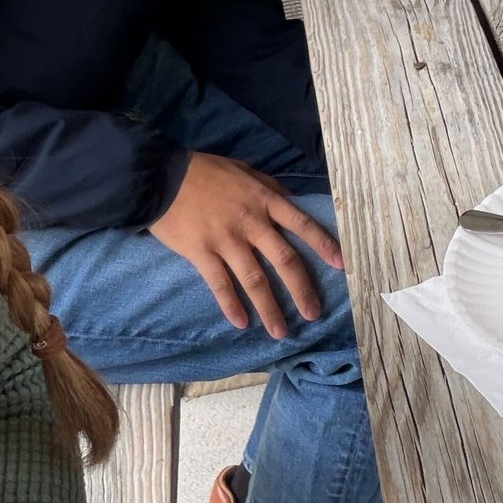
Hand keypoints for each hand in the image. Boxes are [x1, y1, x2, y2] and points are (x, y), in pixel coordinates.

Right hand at [150, 152, 344, 338]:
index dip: (323, 245)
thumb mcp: (245, 171)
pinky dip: (232, 305)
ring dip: (270, 308)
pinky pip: (220, 285)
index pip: (302, 225)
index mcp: (265, 199)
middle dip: (301, 289)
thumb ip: (269, 188)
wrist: (162, 176)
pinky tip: (241, 323)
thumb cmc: (206, 172)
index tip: (340, 265)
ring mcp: (226, 239)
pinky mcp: (202, 253)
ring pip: (255, 280)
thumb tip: (290, 202)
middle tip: (314, 313)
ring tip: (281, 331)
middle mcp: (251, 222)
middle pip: (284, 260)